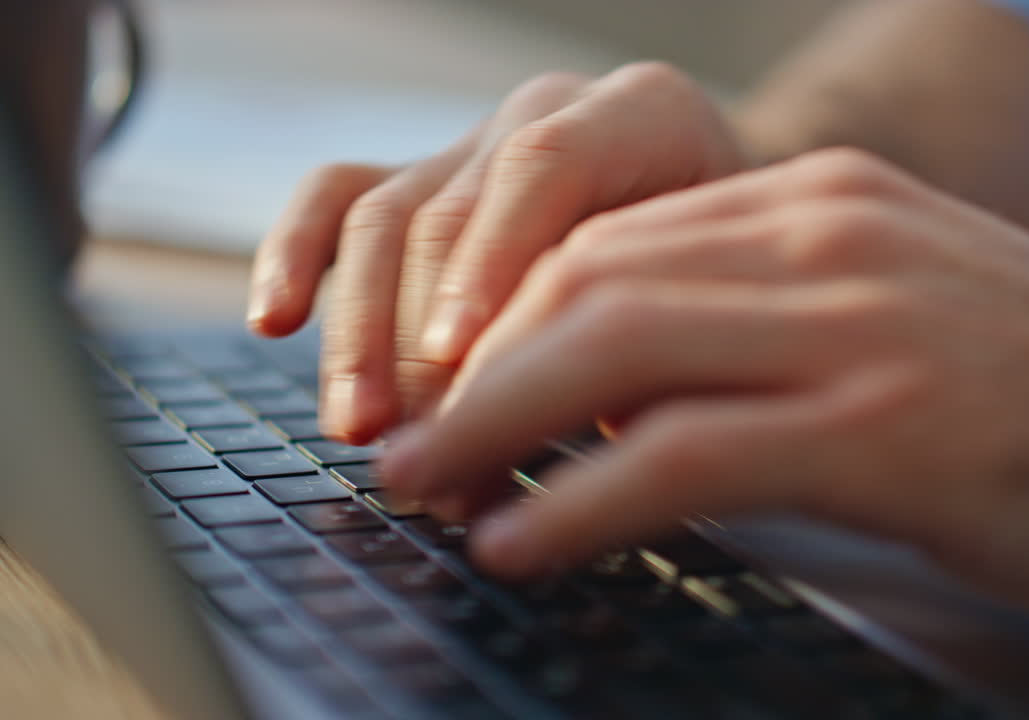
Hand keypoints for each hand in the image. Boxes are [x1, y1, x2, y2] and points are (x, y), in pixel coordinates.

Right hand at [246, 63, 748, 443]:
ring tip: (359, 427)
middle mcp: (547, 113)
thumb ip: (638, 343)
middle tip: (420, 447)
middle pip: (449, 212)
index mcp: (642, 116)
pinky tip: (275, 321)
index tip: (457, 369)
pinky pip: (336, 199)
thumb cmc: (732, 272)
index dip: (491, 270)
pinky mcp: (422, 179)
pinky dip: (298, 258)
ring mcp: (476, 145)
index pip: (546, 171)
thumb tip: (522, 434)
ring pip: (384, 217)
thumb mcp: (718, 296)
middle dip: (422, 344)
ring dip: (360, 333)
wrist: (726, 227)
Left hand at [380, 149, 1028, 620]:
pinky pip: (685, 452)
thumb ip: (775, 330)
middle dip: (471, 369)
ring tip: (424, 494)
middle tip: (401, 447)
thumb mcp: (903, 317)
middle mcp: (825, 241)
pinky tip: (521, 544)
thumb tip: (640, 400)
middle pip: (586, 282)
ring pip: (613, 349)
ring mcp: (854, 326)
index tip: (447, 388)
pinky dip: (581, 501)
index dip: (505, 317)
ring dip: (492, 428)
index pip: (612, 240)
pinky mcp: (884, 428)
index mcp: (823, 206)